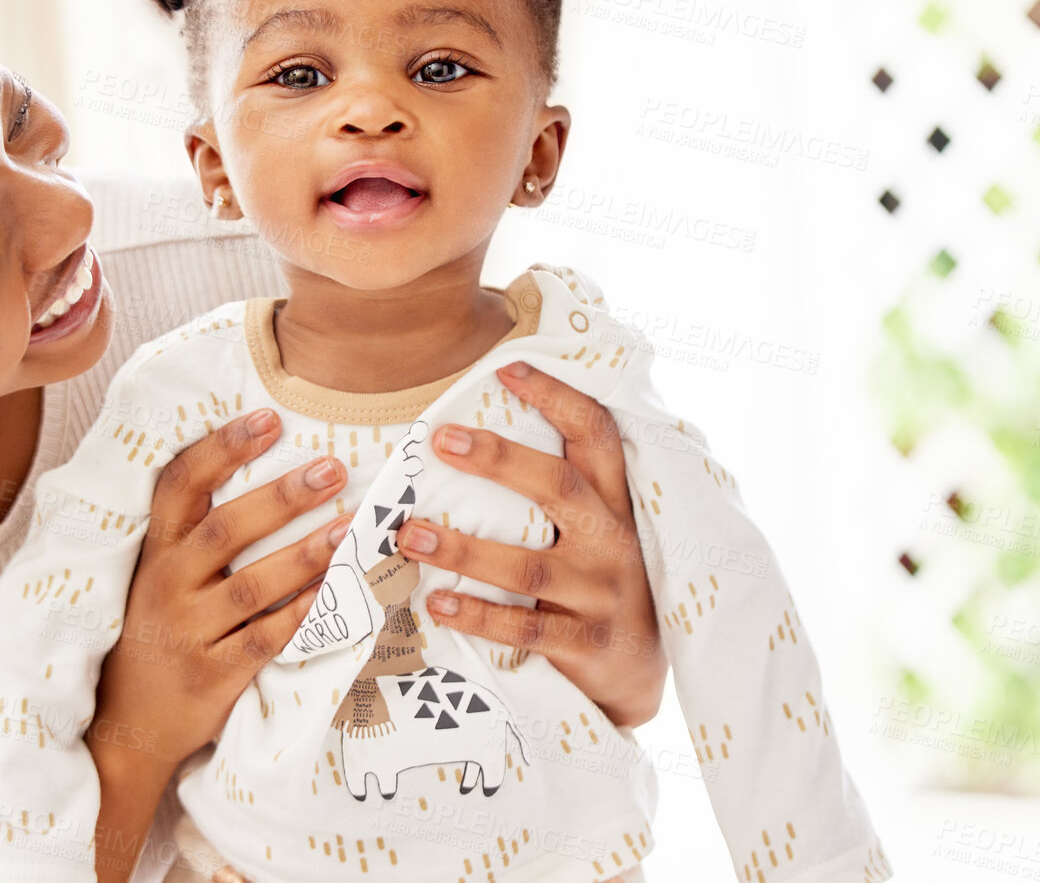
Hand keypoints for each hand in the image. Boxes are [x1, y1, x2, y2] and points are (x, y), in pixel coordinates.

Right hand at [89, 408, 351, 881]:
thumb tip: (259, 466)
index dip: (223, 449)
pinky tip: (336, 592)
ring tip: (350, 527)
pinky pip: (265, 640)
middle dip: (281, 496)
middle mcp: (165, 586)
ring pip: (251, 587)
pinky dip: (302, 615)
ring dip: (305, 554)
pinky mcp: (212, 676)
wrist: (125, 725)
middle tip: (332, 469)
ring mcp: (188, 633)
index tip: (268, 418)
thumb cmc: (154, 634)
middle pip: (224, 530)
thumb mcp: (155, 576)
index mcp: (153, 552)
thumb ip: (193, 532)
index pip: (180, 486)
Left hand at [395, 361, 667, 728]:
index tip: (507, 368)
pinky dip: (479, 617)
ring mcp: (602, 596)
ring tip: (408, 534)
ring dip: (464, 550)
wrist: (638, 679)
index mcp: (613, 504)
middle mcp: (612, 542)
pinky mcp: (586, 646)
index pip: (596, 436)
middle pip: (558, 488)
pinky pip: (527, 631)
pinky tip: (436, 604)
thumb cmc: (596, 586)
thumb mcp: (593, 531)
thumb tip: (471, 435)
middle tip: (440, 439)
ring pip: (530, 569)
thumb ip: (555, 492)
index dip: (557, 397)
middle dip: (499, 459)